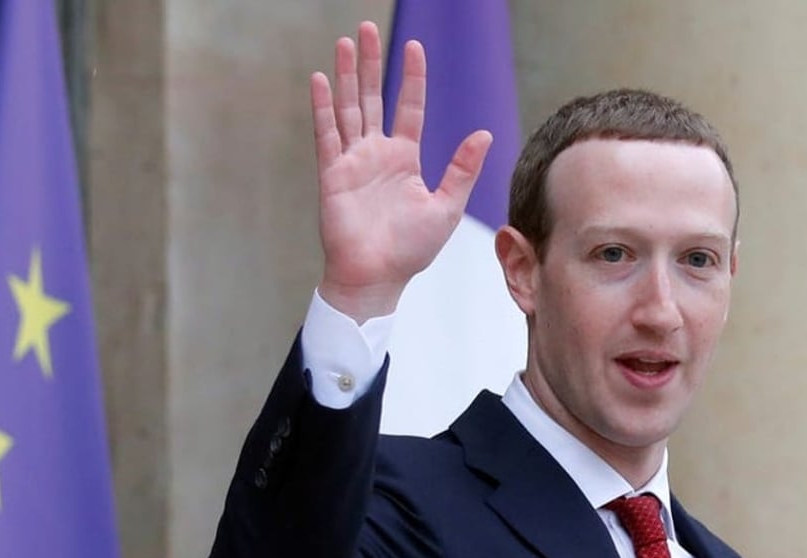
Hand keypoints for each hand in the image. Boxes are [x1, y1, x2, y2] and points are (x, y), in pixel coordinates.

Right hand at [310, 21, 492, 322]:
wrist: (378, 277)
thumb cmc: (411, 250)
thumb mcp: (446, 206)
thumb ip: (462, 169)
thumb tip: (484, 134)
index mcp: (405, 159)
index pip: (408, 108)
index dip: (411, 78)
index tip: (414, 47)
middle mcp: (377, 154)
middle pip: (372, 98)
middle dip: (370, 65)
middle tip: (367, 30)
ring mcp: (352, 162)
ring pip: (348, 108)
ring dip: (346, 76)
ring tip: (346, 43)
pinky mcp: (332, 174)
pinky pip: (327, 134)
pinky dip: (324, 108)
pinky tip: (322, 80)